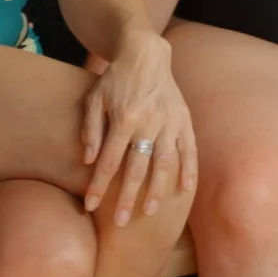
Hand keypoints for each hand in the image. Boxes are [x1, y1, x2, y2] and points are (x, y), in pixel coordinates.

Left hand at [81, 30, 195, 222]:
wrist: (145, 53)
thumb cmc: (115, 78)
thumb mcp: (94, 98)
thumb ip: (91, 130)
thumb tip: (88, 161)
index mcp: (124, 118)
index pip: (109, 161)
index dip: (98, 185)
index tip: (90, 206)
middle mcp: (149, 123)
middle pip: (136, 169)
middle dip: (127, 197)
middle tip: (120, 222)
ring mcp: (169, 122)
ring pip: (164, 163)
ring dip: (157, 190)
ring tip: (150, 212)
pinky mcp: (184, 120)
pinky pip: (188, 149)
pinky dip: (189, 170)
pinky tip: (185, 190)